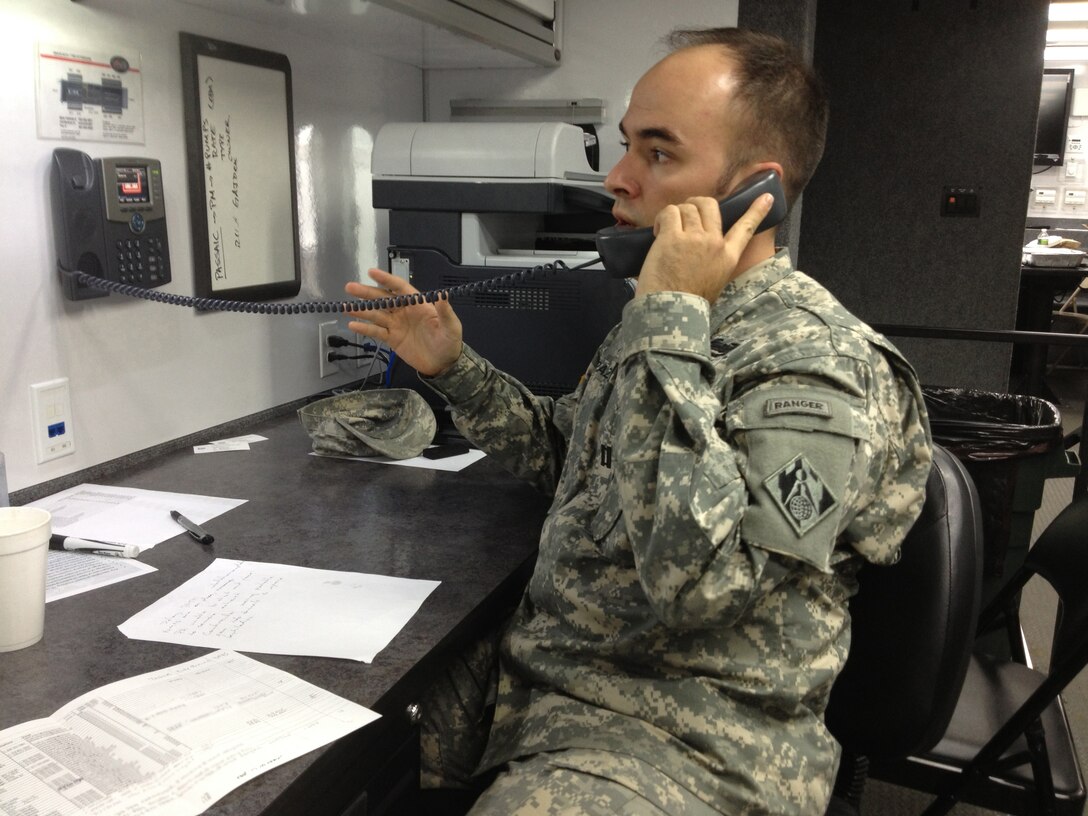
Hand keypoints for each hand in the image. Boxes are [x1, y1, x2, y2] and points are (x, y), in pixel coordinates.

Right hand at [344, 269, 462, 376]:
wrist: (444, 364)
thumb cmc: (449, 342)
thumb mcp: (451, 326)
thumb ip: (445, 311)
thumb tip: (442, 293)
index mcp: (418, 304)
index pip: (400, 288)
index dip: (386, 280)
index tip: (372, 272)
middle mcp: (404, 311)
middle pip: (383, 299)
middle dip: (367, 293)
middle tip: (350, 287)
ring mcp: (396, 325)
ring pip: (376, 314)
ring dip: (361, 310)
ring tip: (346, 307)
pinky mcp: (392, 339)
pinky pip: (376, 332)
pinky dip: (365, 329)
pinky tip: (353, 325)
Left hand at [635, 192, 774, 300]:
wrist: (672, 311)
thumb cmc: (689, 301)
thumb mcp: (715, 280)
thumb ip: (715, 259)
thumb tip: (701, 248)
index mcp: (728, 257)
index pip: (746, 228)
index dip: (756, 211)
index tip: (767, 197)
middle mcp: (715, 243)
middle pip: (709, 205)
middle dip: (695, 203)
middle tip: (684, 213)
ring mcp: (694, 238)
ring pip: (687, 207)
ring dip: (675, 214)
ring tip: (665, 231)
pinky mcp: (672, 237)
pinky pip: (670, 212)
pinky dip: (663, 218)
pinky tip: (658, 232)